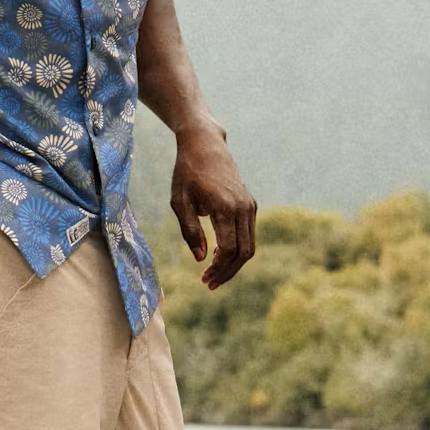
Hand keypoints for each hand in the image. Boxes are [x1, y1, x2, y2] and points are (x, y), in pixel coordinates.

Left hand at [171, 119, 256, 289]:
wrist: (205, 144)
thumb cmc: (186, 172)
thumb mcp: (179, 202)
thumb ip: (190, 231)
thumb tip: (200, 258)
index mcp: (224, 206)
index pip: (228, 249)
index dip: (217, 268)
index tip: (203, 279)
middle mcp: (242, 206)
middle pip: (243, 252)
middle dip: (227, 272)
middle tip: (209, 284)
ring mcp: (249, 205)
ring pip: (249, 246)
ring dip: (233, 265)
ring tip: (213, 275)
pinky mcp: (250, 204)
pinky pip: (248, 235)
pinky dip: (237, 251)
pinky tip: (219, 257)